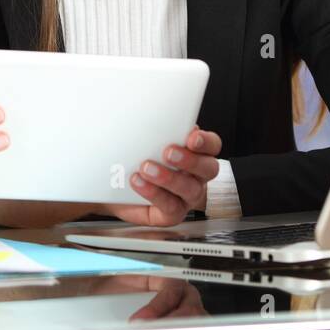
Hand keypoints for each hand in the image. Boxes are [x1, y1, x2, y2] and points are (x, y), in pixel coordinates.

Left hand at [106, 127, 222, 226]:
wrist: (117, 188)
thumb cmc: (137, 161)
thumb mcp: (147, 141)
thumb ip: (157, 131)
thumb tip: (152, 116)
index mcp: (196, 154)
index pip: (212, 145)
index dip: (205, 141)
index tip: (192, 136)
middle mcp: (197, 176)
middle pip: (208, 168)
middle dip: (190, 160)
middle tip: (168, 152)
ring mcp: (187, 197)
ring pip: (190, 189)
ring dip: (169, 178)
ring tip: (147, 168)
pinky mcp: (173, 213)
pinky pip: (170, 206)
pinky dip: (153, 193)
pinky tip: (139, 182)